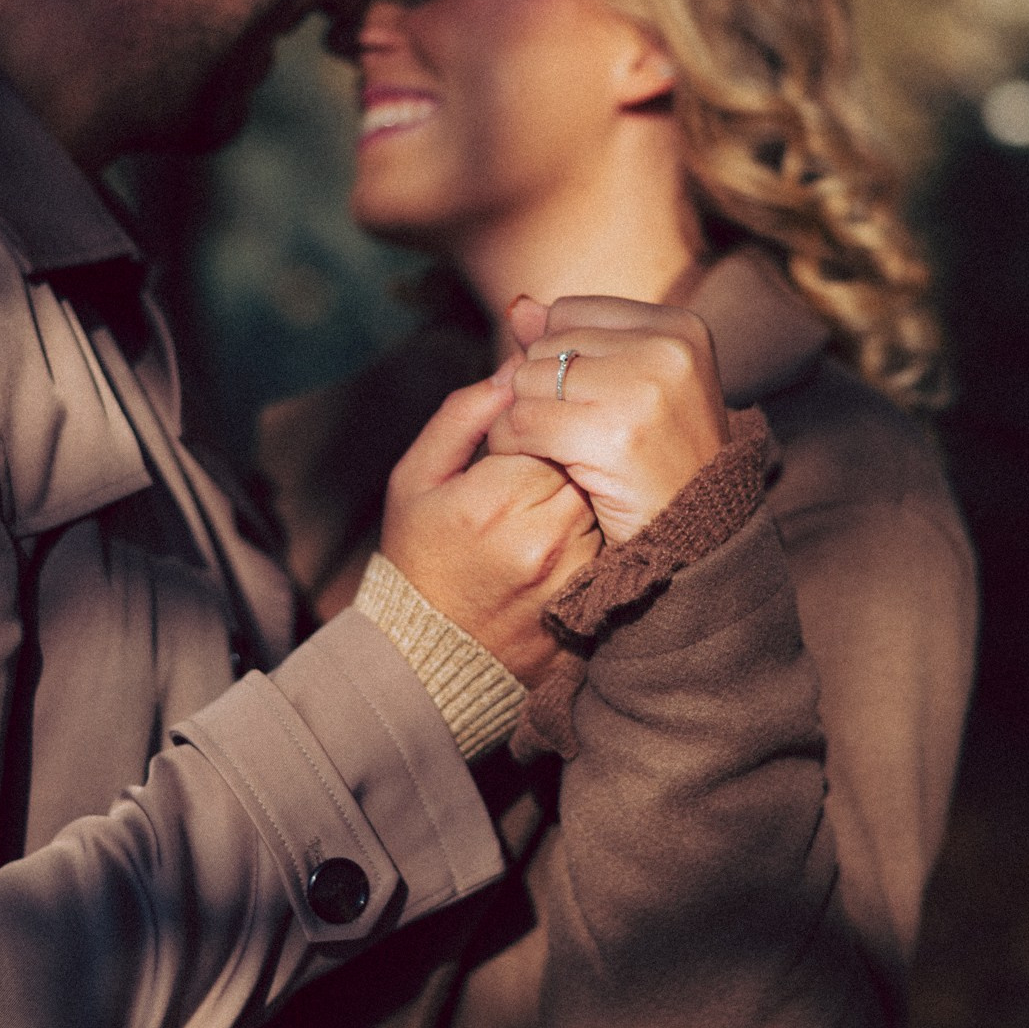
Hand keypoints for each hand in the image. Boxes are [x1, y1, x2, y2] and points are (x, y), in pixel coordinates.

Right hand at [382, 364, 602, 682]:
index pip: (550, 420)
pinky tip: (569, 531)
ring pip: (605, 491)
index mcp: (497, 498)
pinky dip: (599, 524)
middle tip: (541, 460)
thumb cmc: (419, 558)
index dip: (537, 416)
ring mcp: (578, 570)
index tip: (519, 429)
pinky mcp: (596, 594)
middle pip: (586, 452)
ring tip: (551, 498)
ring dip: (588, 482)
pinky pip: (613, 535)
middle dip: (569, 445)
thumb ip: (461, 417)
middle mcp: (547, 535)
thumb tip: (513, 368)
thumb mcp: (415, 480)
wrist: (436, 659)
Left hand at [488, 295, 729, 545]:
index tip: (576, 398)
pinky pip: (524, 424)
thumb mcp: (634, 386)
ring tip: (550, 446)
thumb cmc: (661, 459)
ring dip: (521, 417)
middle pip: (547, 346)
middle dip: (537, 388)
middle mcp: (666, 351)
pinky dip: (513, 445)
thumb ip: (576, 340)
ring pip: (528, 381)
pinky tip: (536, 463)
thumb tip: (519, 306)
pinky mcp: (613, 438)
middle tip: (562, 429)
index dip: (556, 357)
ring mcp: (643, 392)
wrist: (699, 536)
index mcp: (678, 328)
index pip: (569, 312)